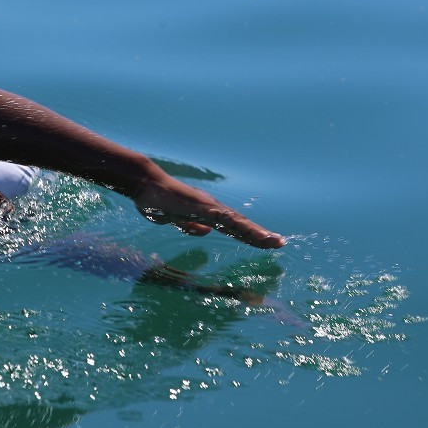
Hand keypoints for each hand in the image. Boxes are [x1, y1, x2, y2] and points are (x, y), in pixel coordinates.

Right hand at [133, 176, 285, 248]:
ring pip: (235, 221)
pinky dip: (234, 223)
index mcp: (207, 214)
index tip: (268, 243)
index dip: (251, 235)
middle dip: (260, 235)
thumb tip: (205, 232)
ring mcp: (206, 207)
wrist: (146, 184)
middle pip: (241, 224)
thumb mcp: (175, 220)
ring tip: (272, 240)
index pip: (234, 227)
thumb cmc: (157, 201)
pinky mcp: (197, 206)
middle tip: (280, 243)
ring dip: (254, 231)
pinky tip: (245, 229)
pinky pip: (219, 217)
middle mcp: (212, 209)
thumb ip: (189, 225)